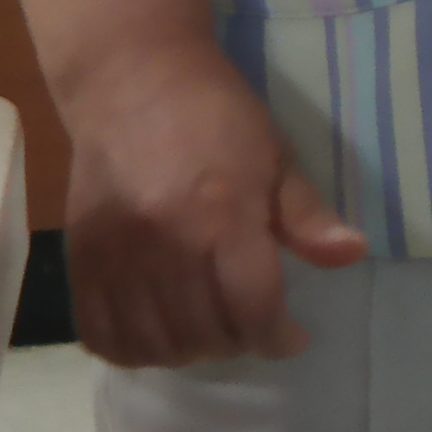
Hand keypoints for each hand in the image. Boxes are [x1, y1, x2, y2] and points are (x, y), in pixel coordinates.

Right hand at [55, 34, 364, 367]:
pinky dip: (133, 350)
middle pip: (204, 333)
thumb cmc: (216, 115)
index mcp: (223, 213)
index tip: (291, 338)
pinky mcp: (78, 258)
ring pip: (153, 342)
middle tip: (251, 328)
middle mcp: (165, 241)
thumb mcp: (276, 156)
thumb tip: (352, 255)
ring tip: (210, 332)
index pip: (252, 306)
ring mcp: (115, 254)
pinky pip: (100, 333)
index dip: (277, 337)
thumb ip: (308, 216)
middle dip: (238, 343)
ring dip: (189, 351)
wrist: (130, 80)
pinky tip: (160, 336)